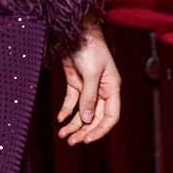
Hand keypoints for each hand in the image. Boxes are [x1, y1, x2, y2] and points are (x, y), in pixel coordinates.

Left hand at [56, 14, 120, 146]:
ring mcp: (88, 87)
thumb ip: (89, 97)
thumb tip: (86, 119)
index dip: (101, 130)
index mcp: (112, 88)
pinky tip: (60, 119)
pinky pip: (71, 102)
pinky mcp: (75, 82)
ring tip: (63, 135)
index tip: (88, 140)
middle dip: (84, 130)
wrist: (75, 30)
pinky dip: (66, 111)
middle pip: (95, 118)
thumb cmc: (89, 47)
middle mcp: (101, 90)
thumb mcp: (91, 73)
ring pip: (82, 113)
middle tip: (71, 142)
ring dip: (73, 124)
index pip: (111, 116)